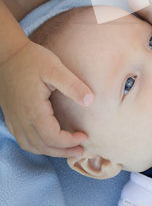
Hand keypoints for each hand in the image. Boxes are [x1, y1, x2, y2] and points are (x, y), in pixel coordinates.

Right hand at [0, 40, 93, 156]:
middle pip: (43, 147)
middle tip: (80, 151)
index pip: (53, 138)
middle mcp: (21, 119)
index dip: (70, 142)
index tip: (84, 136)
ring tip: (65, 149)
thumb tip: (90, 100)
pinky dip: (36, 145)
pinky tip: (46, 139)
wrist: (7, 54)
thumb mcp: (55, 69)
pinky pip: (22, 138)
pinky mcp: (10, 115)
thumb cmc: (32, 59)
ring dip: (49, 151)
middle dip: (63, 152)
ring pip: (31, 146)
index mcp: (34, 110)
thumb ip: (73, 86)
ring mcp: (14, 118)